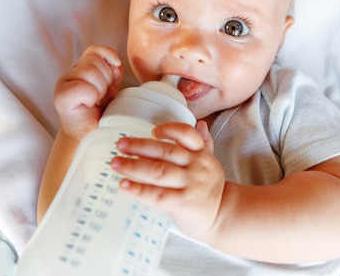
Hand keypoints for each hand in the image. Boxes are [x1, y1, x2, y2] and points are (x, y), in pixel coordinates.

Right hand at [54, 45, 121, 139]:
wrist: (88, 134)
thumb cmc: (100, 113)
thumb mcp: (111, 90)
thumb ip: (113, 74)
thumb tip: (116, 64)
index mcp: (84, 67)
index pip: (96, 50)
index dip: (109, 59)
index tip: (114, 75)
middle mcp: (72, 71)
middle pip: (95, 61)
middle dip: (106, 80)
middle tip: (102, 96)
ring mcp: (64, 81)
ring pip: (89, 71)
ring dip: (99, 89)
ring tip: (96, 101)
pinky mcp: (61, 95)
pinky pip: (82, 87)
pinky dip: (91, 97)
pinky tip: (88, 104)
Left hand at [111, 120, 224, 241]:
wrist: (223, 217)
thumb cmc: (210, 189)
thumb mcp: (210, 163)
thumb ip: (203, 143)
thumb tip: (200, 123)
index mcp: (201, 154)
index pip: (187, 134)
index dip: (170, 129)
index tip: (153, 130)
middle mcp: (195, 167)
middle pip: (166, 152)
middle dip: (141, 146)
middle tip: (120, 145)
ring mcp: (189, 185)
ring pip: (159, 171)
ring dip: (134, 166)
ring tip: (116, 163)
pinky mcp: (182, 204)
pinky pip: (158, 195)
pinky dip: (139, 190)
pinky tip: (124, 185)